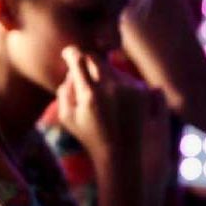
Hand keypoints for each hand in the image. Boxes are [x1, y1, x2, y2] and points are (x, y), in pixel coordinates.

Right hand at [56, 46, 164, 170]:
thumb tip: (72, 70)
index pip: (78, 60)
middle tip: (81, 66)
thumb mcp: (67, 116)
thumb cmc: (89, 135)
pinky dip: (117, 84)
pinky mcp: (141, 90)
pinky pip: (124, 77)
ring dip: (102, 75)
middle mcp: (111, 87)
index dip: (71, 53)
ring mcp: (128, 87)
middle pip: (95, 57)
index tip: (68, 53)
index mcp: (90, 94)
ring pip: (110, 67)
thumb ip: (64, 90)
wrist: (121, 152)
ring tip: (100, 98)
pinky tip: (115, 103)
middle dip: (86, 59)